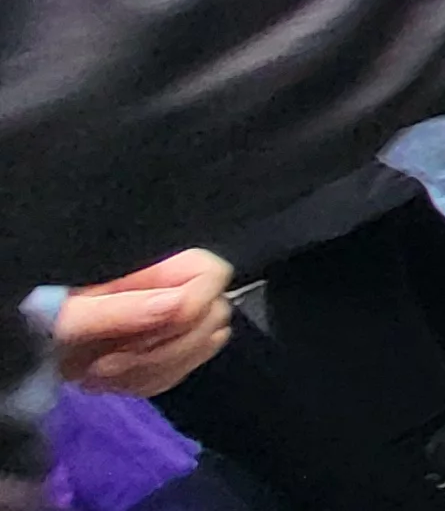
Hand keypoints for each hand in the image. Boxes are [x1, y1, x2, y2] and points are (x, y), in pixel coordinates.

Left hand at [55, 251, 234, 396]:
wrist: (29, 339)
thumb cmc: (44, 316)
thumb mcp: (69, 312)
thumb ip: (120, 308)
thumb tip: (178, 305)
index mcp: (160, 264)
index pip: (212, 276)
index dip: (189, 309)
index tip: (140, 336)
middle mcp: (178, 285)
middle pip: (213, 318)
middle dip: (162, 352)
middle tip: (108, 364)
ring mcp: (178, 317)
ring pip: (201, 349)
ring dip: (150, 371)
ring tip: (101, 374)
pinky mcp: (171, 346)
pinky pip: (183, 370)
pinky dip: (147, 382)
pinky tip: (113, 379)